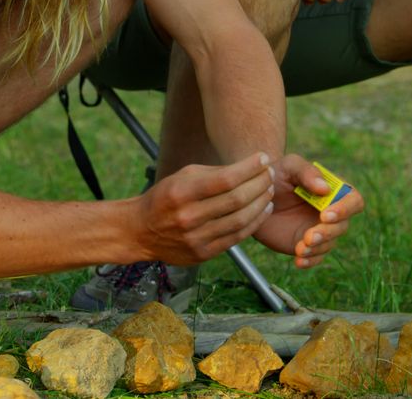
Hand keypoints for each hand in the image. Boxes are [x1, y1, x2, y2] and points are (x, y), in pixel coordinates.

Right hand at [134, 152, 274, 264]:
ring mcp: (195, 238)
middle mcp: (188, 216)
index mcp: (181, 192)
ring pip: (240, 220)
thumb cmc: (165, 197)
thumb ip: (213, 174)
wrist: (140, 231)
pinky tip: (263, 211)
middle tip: (270, 174)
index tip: (262, 159)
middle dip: (259, 184)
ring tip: (269, 191)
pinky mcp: (202, 253)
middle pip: (236, 199)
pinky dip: (254, 223)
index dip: (249, 168)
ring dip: (261, 204)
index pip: (225, 179)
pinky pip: (236, 237)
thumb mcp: (182, 177)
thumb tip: (249, 168)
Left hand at [253, 155, 363, 268]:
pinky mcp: (306, 245)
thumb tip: (325, 189)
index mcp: (333, 191)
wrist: (253, 194)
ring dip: (316, 248)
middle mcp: (331, 212)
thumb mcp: (289, 166)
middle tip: (308, 236)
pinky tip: (298, 261)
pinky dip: (309, 262)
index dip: (345, 209)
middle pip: (342, 226)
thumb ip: (307, 173)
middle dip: (327, 233)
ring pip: (329, 244)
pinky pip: (315, 258)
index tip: (325, 215)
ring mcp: (319, 230)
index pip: (353, 201)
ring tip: (299, 248)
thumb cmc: (275, 174)